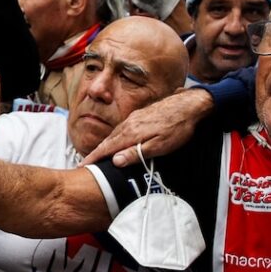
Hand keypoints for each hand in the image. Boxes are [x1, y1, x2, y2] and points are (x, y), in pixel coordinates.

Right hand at [80, 88, 213, 166]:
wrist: (188, 105)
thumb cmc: (177, 128)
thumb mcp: (159, 146)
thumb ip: (136, 153)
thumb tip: (116, 161)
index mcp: (131, 134)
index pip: (107, 148)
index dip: (94, 158)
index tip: (82, 166)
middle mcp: (128, 125)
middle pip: (107, 141)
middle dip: (95, 153)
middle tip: (85, 163)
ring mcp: (133, 119)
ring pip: (114, 134)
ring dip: (104, 145)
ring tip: (97, 155)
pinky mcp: (138, 116)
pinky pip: (121, 129)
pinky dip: (114, 138)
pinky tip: (116, 141)